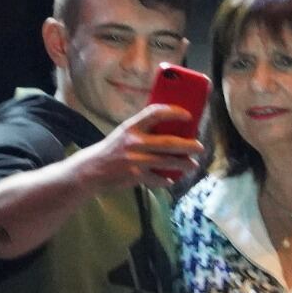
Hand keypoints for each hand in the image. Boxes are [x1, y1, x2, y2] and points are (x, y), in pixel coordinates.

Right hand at [74, 104, 202, 191]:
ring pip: (167, 162)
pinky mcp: (135, 176)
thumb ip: (143, 129)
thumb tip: (171, 127)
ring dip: (184, 164)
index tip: (188, 115)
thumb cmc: (113, 149)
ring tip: (193, 164)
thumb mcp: (124, 133)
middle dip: (188, 146)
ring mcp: (135, 160)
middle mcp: (134, 142)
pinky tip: (172, 179)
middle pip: (168, 143)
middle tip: (199, 147)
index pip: (156, 113)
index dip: (174, 112)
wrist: (92, 170)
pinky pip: (157, 179)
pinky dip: (166, 180)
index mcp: (132, 127)